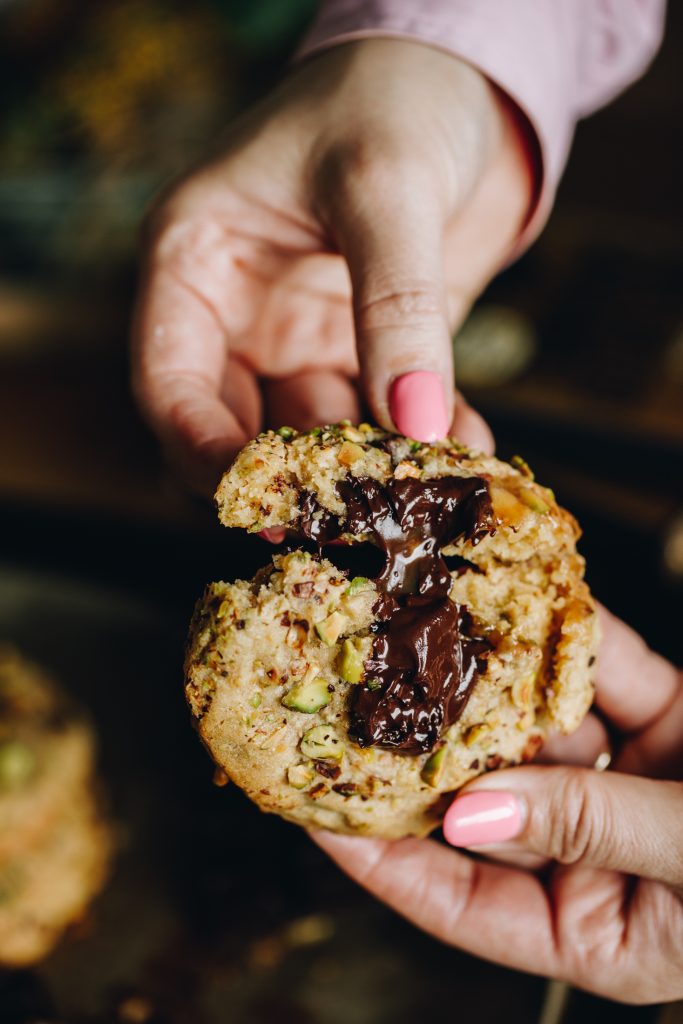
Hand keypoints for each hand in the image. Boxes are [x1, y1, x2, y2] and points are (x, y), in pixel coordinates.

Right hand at [132, 40, 533, 493]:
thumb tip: (413, 421)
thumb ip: (394, 302)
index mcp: (197, 263)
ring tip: (431, 486)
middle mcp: (241, 315)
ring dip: (373, 468)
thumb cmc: (392, 96)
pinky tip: (466, 449)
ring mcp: (305, 339)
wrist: (465, 85)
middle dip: (294, 478)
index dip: (200, 450)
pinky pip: (387, 417)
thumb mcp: (384, 184)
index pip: (168, 382)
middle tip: (353, 516)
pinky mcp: (370, 351)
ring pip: (321, 436)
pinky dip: (424, 438)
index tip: (259, 499)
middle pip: (240, 429)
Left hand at [313, 605, 682, 1002]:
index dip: (386, 862)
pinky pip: (604, 668)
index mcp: (597, 928)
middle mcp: (596, 849)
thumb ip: (591, 827)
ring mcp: (625, 776)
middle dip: (424, 749)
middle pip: (487, 799)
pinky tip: (512, 602)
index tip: (319, 815)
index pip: (463, 900)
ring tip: (417, 635)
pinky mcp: (663, 713)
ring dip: (483, 678)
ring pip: (534, 725)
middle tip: (353, 703)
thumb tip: (472, 811)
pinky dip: (567, 632)